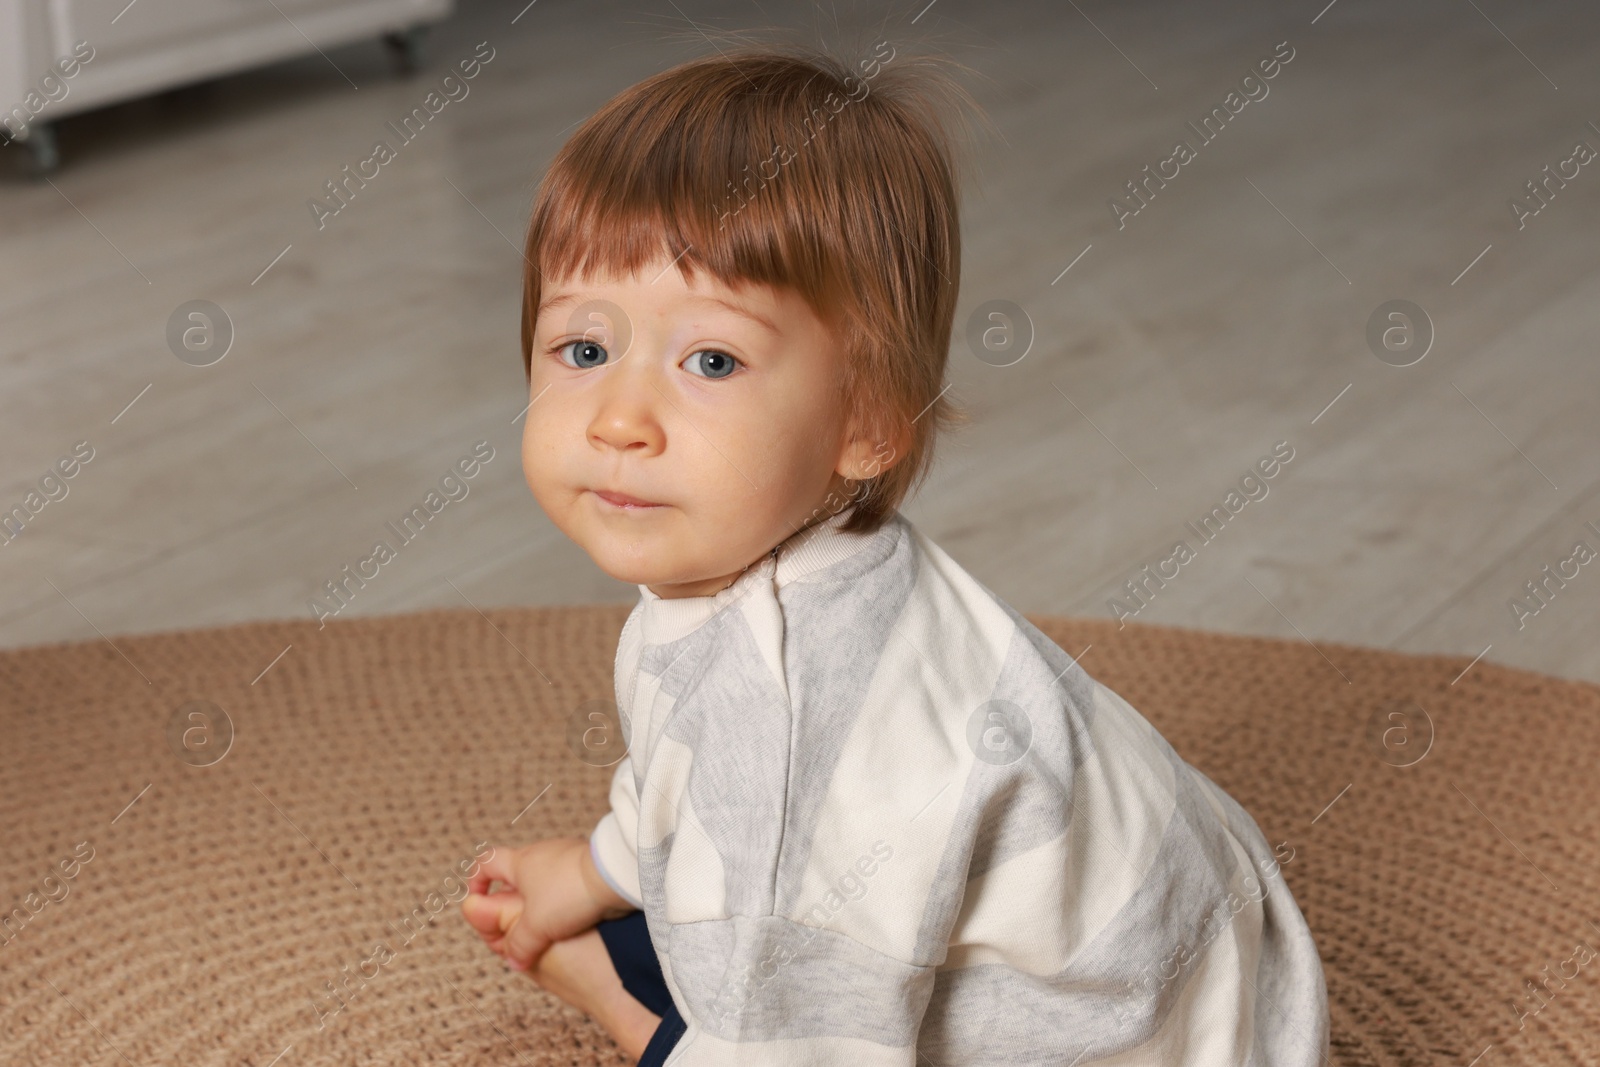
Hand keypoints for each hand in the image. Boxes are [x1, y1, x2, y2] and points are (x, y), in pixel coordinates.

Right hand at [460, 837, 630, 972]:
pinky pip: (566, 883)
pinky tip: (569, 917)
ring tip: (543, 924)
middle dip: (511, 897)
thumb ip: (519, 946)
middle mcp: (541, 853)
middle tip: (512, 921)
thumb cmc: (568, 894)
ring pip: (543, 879)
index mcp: (521, 862)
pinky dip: (562, 899)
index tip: (479, 900)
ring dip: (539, 900)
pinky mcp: (586, 866)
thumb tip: (513, 961)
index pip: (487, 862)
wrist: (614, 877)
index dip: (477, 881)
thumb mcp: (536, 927)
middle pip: (516, 873)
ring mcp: (566, 857)